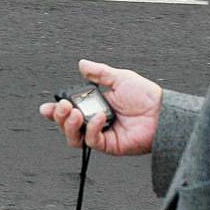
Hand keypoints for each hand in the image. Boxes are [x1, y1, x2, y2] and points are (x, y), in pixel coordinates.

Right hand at [39, 59, 162, 154]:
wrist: (162, 112)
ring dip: (69, 125)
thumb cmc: (146, 97)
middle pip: (66, 125)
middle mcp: (94, 121)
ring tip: (74, 113)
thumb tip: (82, 64)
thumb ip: (98, 72)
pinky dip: (92, 128)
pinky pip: (91, 141)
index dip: (54, 111)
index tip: (47, 107)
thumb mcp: (119, 78)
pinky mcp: (109, 145)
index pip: (68, 111)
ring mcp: (101, 134)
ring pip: (73, 137)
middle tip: (64, 106)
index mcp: (94, 105)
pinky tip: (100, 117)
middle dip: (59, 116)